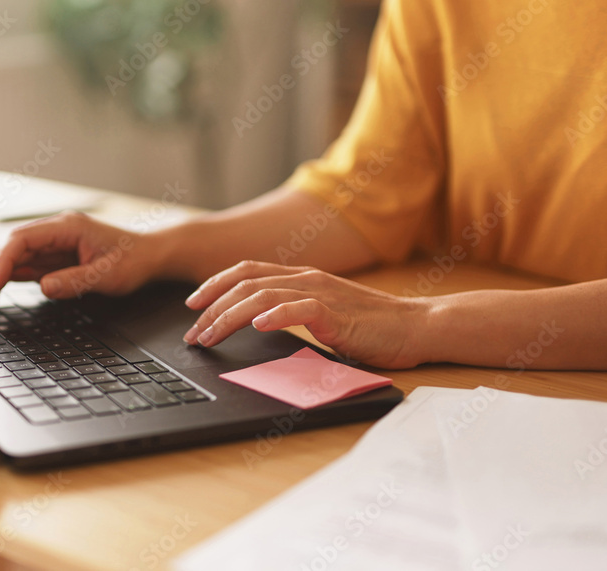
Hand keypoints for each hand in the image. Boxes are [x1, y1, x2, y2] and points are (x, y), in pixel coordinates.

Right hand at [0, 212, 159, 318]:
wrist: (151, 255)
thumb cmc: (134, 260)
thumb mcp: (108, 275)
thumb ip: (74, 280)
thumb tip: (43, 287)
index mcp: (66, 227)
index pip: (21, 241)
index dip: (0, 264)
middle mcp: (55, 232)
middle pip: (9, 248)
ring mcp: (53, 244)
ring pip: (12, 258)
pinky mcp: (54, 258)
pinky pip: (24, 267)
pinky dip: (5, 279)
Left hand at [182, 261, 426, 368]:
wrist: (415, 326)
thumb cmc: (371, 326)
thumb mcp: (323, 315)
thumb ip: (293, 312)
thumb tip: (257, 323)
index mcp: (301, 278)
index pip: (246, 272)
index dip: (214, 285)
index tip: (192, 305)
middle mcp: (307, 279)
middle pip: (245, 283)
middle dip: (211, 307)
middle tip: (193, 332)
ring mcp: (321, 293)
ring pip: (262, 296)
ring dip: (230, 316)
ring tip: (211, 335)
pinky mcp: (337, 313)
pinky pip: (300, 309)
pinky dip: (276, 315)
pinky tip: (259, 326)